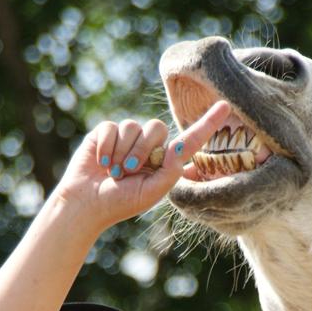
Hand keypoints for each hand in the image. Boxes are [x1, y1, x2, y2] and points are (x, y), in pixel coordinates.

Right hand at [52, 101, 230, 234]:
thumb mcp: (151, 192)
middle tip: (129, 172)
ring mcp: (127, 138)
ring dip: (123, 151)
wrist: (85, 204)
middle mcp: (148, 146)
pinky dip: (107, 147)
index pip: (190, 140)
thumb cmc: (120, 203)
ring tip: (114, 171)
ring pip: (134, 126)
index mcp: (164, 162)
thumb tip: (180, 149)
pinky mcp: (106, 133)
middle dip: (143, 150)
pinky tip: (101, 162)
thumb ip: (170, 171)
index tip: (226, 106)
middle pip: (157, 127)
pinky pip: (113, 127)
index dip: (208, 124)